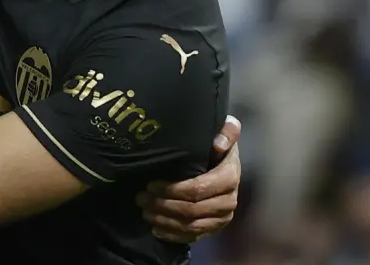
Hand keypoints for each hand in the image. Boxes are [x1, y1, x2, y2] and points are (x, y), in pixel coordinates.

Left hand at [139, 114, 241, 242]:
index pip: (198, 189)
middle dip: (162, 205)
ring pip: (191, 226)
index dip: (172, 189)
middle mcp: (229, 201)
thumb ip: (227, 131)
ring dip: (164, 221)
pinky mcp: (215, 228)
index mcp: (229, 177)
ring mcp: (222, 218)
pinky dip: (173, 235)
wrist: (225, 164)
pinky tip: (156, 229)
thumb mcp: (225, 132)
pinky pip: (194, 237)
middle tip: (140, 198)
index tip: (150, 184)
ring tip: (144, 212)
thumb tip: (218, 144)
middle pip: (191, 210)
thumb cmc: (217, 146)